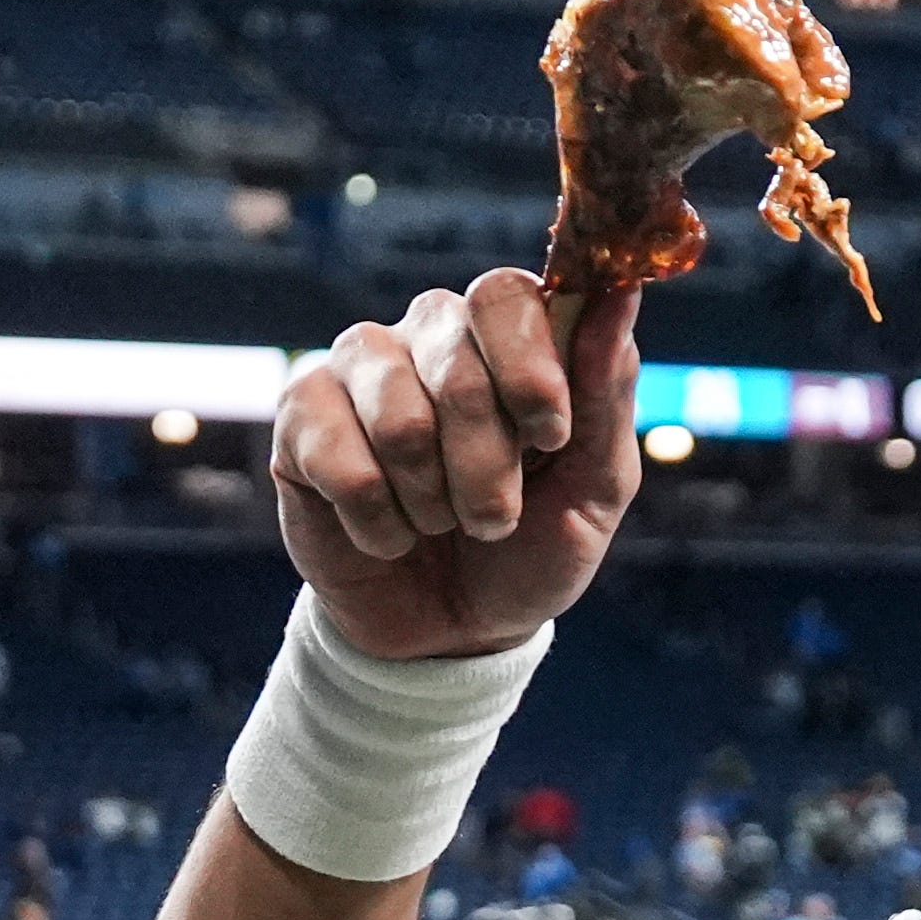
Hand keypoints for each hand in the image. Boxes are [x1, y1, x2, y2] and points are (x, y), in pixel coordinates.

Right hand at [271, 272, 644, 661]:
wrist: (454, 627)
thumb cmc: (532, 548)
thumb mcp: (595, 489)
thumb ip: (606, 393)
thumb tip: (619, 292)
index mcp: (508, 336)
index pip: (505, 295)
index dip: (530, 369)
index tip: (551, 436)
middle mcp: (429, 332)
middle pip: (458, 368)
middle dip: (490, 467)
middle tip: (496, 519)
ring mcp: (358, 367)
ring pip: (399, 419)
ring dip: (435, 500)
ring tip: (442, 524)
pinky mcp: (301, 415)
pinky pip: (342, 462)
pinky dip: (380, 523)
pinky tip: (390, 534)